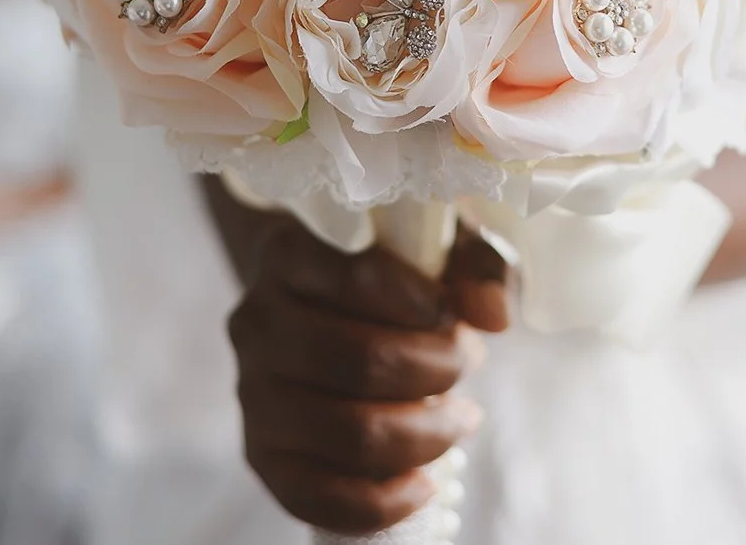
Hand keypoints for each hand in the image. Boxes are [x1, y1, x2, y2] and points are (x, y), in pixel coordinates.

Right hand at [228, 216, 509, 534]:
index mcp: (287, 252)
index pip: (354, 275)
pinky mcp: (258, 453)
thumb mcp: (431, 243)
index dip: (419, 301)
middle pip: (357, 361)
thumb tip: (494, 317)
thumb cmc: (386, 268)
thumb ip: (473, 265)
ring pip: (346, 432)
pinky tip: (424, 483)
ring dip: (425, 436)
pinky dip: (382, 502)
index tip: (454, 313)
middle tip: (468, 362)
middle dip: (435, 370)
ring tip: (461, 418)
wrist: (315, 299)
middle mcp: (256, 320)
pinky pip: (315, 497)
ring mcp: (251, 391)